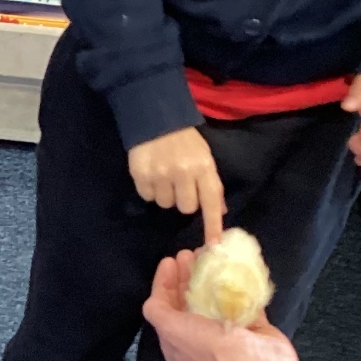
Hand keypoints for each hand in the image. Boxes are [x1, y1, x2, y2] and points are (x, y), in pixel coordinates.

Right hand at [127, 127, 224, 243]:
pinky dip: (150, 190)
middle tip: (180, 185)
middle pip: (186, 208)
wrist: (155, 116)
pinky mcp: (141, 175)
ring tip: (164, 176)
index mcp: (203, 166)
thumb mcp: (204, 156)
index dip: (213, 224)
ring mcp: (160, 174)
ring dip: (166, 195)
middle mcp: (183, 172)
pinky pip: (148, 197)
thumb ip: (210, 183)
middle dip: (184, 201)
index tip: (214, 244)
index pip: (210, 200)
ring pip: (166, 204)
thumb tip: (219, 210)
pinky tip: (151, 174)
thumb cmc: (184, 139)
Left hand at [142, 249, 303, 360]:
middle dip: (187, 274)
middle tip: (188, 253)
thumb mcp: (169, 328)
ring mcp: (227, 330)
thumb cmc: (206, 345)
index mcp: (178, 342)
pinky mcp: (251, 324)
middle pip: (190, 299)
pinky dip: (237, 281)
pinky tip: (234, 264)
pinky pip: (242, 297)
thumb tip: (154, 297)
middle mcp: (201, 336)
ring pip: (215, 296)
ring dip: (210, 274)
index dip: (165, 283)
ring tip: (208, 252)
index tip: (169, 261)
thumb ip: (157, 311)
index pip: (166, 308)